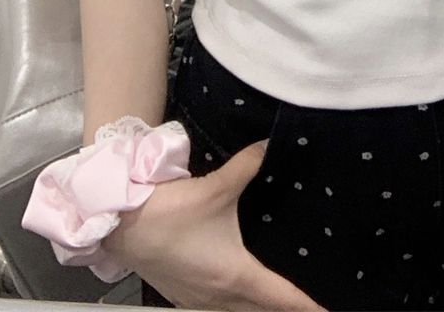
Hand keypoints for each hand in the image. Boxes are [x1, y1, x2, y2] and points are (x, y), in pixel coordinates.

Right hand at [103, 139, 327, 311]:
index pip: (280, 298)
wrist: (119, 225)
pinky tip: (230, 295)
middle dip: (282, 309)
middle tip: (303, 304)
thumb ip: (245, 167)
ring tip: (272, 302)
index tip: (325, 311)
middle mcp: (218, 296)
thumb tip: (266, 147)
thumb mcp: (214, 188)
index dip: (305, 306)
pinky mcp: (179, 294)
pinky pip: (214, 309)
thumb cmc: (169, 212)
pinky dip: (232, 306)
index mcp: (234, 276)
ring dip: (255, 309)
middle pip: (260, 310)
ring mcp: (195, 299)